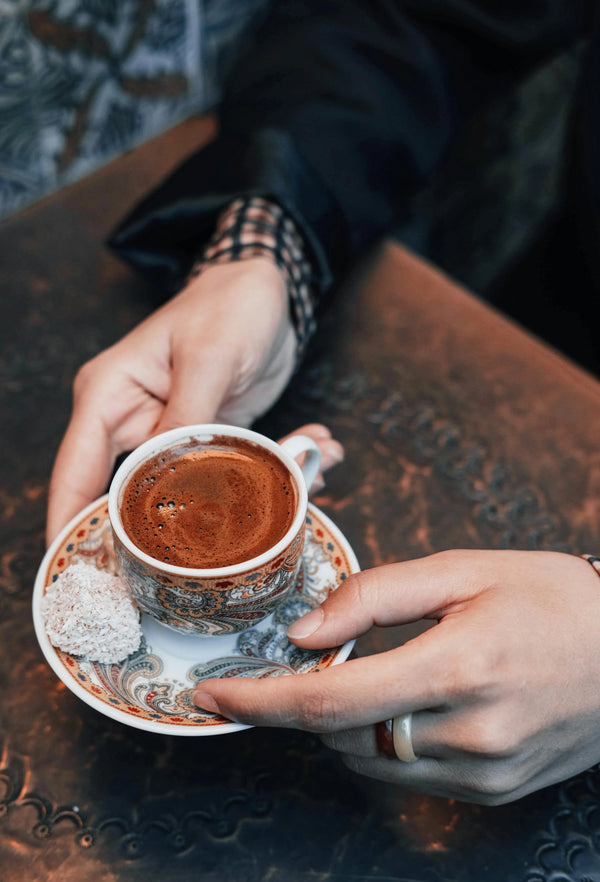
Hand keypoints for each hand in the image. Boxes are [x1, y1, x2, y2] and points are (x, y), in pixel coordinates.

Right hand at [47, 258, 301, 544]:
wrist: (266, 286)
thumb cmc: (228, 304)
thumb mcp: (208, 356)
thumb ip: (189, 419)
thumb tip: (174, 484)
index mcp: (108, 398)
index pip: (75, 475)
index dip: (73, 529)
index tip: (85, 581)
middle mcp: (130, 422)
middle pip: (132, 499)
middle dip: (178, 529)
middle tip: (217, 558)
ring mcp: (170, 434)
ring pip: (192, 493)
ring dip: (246, 496)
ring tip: (302, 477)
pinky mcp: (208, 440)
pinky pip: (230, 474)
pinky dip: (273, 473)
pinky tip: (314, 458)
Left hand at [192, 550, 599, 804]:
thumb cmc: (553, 599)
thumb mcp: (464, 570)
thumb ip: (374, 596)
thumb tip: (304, 632)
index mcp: (460, 667)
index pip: (330, 700)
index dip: (259, 700)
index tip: (211, 694)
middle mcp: (471, 735)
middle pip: (341, 735)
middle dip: (297, 704)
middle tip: (285, 666)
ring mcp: (484, 774)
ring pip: (369, 760)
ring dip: (340, 721)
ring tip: (359, 672)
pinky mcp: (494, 792)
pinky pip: (407, 776)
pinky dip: (381, 741)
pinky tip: (398, 702)